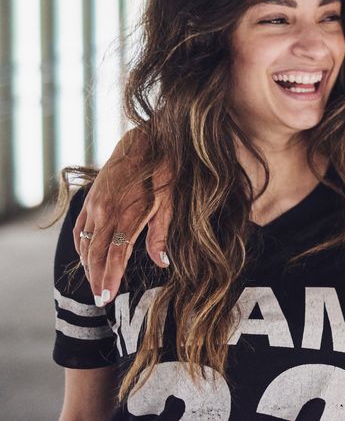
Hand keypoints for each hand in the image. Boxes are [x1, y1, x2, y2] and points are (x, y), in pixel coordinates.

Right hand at [72, 131, 172, 305]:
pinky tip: (86, 256)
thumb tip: (162, 262)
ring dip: (89, 265)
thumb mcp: (169, 202)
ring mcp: (95, 205)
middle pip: (97, 254)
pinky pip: (80, 228)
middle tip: (100, 299)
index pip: (115, 256)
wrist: (144, 140)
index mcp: (126, 216)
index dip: (110, 278)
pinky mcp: (91, 198)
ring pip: (86, 243)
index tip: (106, 297)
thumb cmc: (163, 171)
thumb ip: (161, 234)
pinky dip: (81, 245)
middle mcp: (105, 213)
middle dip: (97, 278)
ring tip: (95, 282)